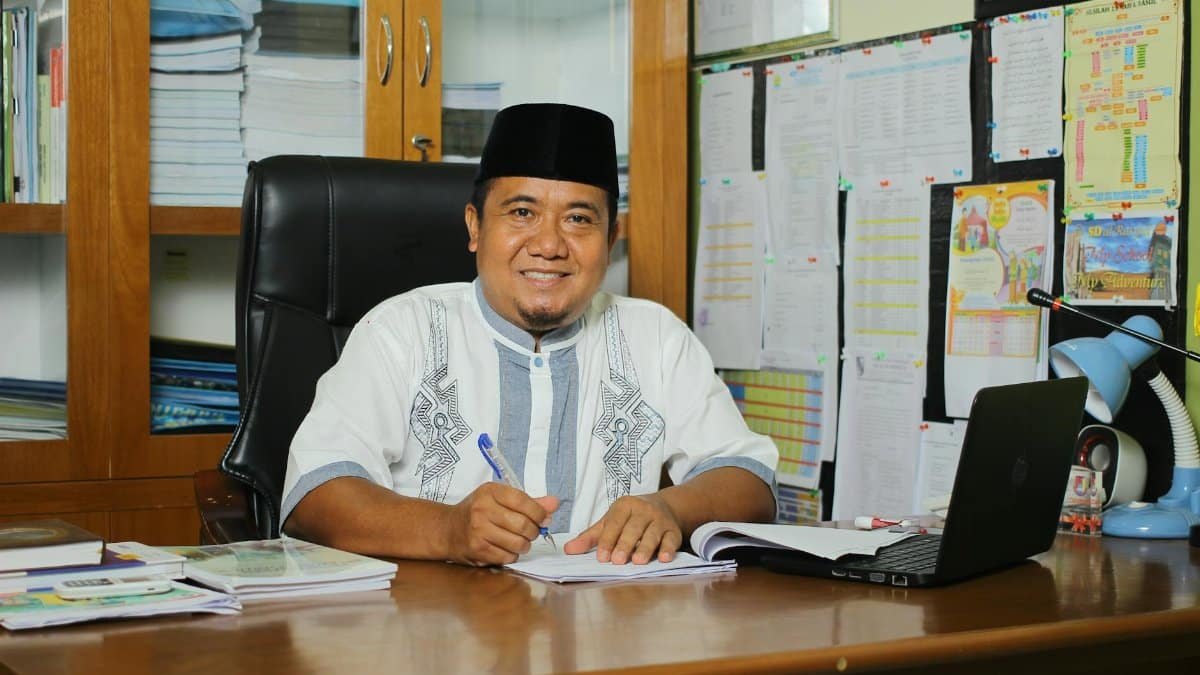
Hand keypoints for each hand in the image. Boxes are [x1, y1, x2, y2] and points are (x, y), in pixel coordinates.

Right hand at [445, 482, 557, 566]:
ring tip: (518, 540)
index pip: (524, 501)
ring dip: (524, 545)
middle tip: (531, 532)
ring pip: (518, 543)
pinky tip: (505, 548)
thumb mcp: (499, 499)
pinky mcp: (478, 550)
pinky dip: (512, 555)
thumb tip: (554, 504)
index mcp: (490, 492)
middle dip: (534, 531)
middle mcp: (483, 510)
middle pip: (524, 525)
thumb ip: (528, 501)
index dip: (539, 512)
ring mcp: (479, 531)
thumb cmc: (477, 512)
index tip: (542, 518)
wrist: (447, 529)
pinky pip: (508, 557)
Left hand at [563, 494, 682, 564]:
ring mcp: (660, 520)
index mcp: (624, 506)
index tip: (602, 557)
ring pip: (652, 534)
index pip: (614, 523)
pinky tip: (663, 558)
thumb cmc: (630, 518)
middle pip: (633, 528)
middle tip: (617, 561)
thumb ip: (590, 537)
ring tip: (638, 562)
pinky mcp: (673, 531)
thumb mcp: (610, 522)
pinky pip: (671, 540)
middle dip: (625, 544)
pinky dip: (668, 549)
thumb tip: (568, 550)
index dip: (608, 540)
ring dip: (645, 548)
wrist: (663, 506)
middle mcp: (643, 510)